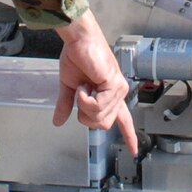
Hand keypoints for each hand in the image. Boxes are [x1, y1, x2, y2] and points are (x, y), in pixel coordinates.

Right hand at [54, 10, 137, 154]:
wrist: (78, 40)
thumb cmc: (77, 57)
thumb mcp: (69, 87)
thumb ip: (66, 105)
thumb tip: (57, 121)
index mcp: (110, 95)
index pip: (123, 120)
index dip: (129, 136)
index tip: (134, 151)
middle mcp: (118, 94)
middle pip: (103, 125)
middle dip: (86, 115)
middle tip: (81, 95)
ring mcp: (118, 90)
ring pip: (100, 118)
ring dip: (84, 104)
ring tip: (83, 85)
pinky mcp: (114, 85)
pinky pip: (98, 106)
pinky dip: (85, 99)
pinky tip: (84, 86)